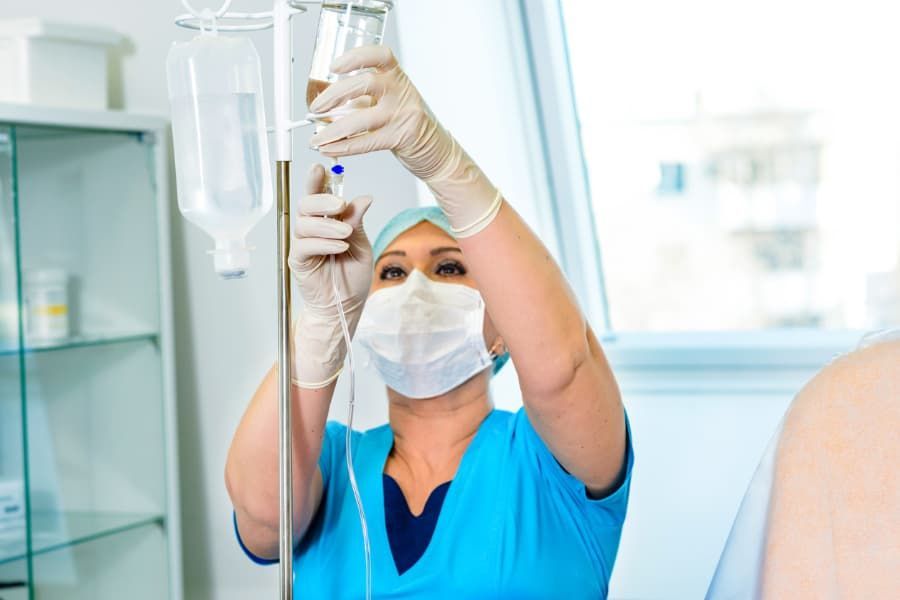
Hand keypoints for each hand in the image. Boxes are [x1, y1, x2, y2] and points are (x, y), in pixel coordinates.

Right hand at [289, 163, 372, 387]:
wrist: (346, 305)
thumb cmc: (352, 276)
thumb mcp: (362, 244)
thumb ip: (357, 221)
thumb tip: (364, 197)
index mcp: (327, 222)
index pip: (319, 196)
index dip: (317, 180)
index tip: (322, 167)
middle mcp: (312, 230)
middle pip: (305, 205)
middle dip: (322, 200)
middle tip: (340, 204)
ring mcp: (303, 245)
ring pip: (304, 223)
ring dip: (327, 225)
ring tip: (346, 234)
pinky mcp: (298, 261)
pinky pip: (305, 245)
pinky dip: (323, 242)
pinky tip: (339, 246)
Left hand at [308, 46, 501, 237]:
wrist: (436, 150)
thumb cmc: (407, 123)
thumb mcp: (388, 100)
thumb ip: (363, 97)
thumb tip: (327, 101)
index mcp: (397, 76)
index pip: (380, 55)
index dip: (355, 57)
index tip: (334, 66)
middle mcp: (401, 92)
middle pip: (365, 83)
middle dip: (334, 95)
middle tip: (316, 108)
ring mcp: (403, 114)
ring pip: (362, 118)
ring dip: (334, 129)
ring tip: (317, 138)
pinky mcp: (401, 137)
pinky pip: (367, 141)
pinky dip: (344, 146)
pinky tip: (329, 148)